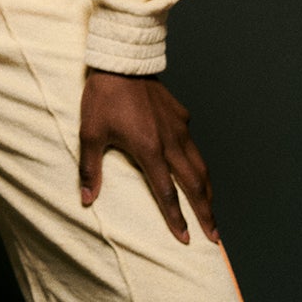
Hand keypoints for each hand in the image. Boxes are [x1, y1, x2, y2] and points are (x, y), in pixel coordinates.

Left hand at [78, 71, 217, 244]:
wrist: (121, 62)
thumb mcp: (90, 134)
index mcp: (149, 149)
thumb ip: (90, 169)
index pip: (167, 193)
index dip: (177, 218)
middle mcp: (171, 142)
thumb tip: (86, 198)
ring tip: (211, 209)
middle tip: (215, 236)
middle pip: (194, 185)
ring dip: (207, 190)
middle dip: (206, 213)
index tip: (187, 239)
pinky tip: (194, 168)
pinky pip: (193, 144)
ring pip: (200, 165)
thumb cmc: (103, 98)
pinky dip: (198, 162)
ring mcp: (179, 128)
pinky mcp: (181, 115)